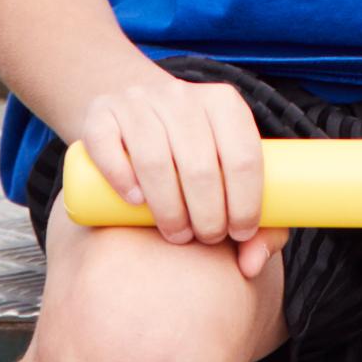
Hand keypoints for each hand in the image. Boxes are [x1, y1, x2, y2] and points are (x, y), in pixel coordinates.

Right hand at [83, 71, 278, 274]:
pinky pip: (107, 145)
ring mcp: (138, 101)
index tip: (239, 234)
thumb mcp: (231, 173)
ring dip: (168, 209)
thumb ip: (260, 222)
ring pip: (154, 159)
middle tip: (205, 239)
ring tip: (177, 235)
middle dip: (207, 214)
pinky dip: (121, 178)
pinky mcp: (101, 113)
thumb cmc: (195, 157)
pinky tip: (135, 203)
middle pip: (200, 164)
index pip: (244, 155)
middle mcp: (182, 96)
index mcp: (224, 102)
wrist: (138, 114)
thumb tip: (252, 265)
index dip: (246, 202)